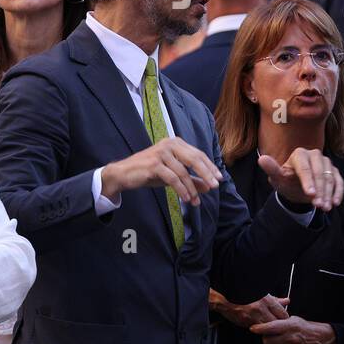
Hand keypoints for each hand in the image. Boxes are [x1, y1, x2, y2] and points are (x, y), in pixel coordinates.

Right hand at [102, 136, 220, 204]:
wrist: (124, 174)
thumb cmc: (150, 172)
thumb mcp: (173, 176)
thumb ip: (191, 179)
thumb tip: (208, 187)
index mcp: (176, 143)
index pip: (198, 154)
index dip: (210, 167)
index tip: (219, 179)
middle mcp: (169, 144)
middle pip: (194, 159)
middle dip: (206, 174)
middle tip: (215, 186)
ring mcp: (161, 153)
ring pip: (183, 172)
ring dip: (192, 188)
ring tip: (195, 200)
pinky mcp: (154, 164)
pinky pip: (173, 178)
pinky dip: (181, 189)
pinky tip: (186, 198)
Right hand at [212, 291, 288, 329]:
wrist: (225, 297)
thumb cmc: (244, 293)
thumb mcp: (262, 294)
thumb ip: (275, 299)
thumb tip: (287, 301)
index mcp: (267, 300)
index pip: (283, 314)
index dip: (284, 319)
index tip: (283, 320)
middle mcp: (261, 309)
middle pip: (277, 323)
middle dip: (279, 326)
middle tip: (278, 326)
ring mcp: (253, 317)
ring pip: (268, 328)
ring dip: (270, 329)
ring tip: (269, 328)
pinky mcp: (246, 323)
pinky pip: (257, 329)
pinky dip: (260, 330)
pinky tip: (259, 327)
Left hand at [250, 315, 336, 343]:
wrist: (322, 340)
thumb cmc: (307, 328)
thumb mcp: (295, 320)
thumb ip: (280, 322)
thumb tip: (265, 325)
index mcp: (290, 326)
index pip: (270, 327)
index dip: (260, 328)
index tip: (253, 328)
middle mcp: (290, 338)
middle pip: (267, 341)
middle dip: (267, 339)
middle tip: (271, 336)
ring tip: (282, 342)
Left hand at [258, 148, 342, 212]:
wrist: (296, 187)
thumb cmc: (286, 181)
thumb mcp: (277, 178)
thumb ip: (271, 169)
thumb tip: (262, 159)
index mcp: (299, 154)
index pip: (305, 168)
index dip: (308, 181)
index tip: (310, 194)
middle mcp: (314, 155)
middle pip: (320, 172)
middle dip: (320, 190)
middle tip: (318, 205)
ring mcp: (326, 162)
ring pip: (330, 177)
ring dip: (328, 194)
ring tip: (325, 207)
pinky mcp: (334, 171)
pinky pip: (339, 181)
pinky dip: (338, 192)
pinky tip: (335, 203)